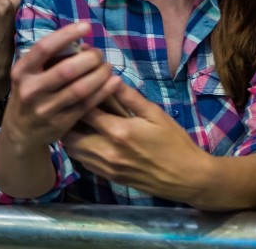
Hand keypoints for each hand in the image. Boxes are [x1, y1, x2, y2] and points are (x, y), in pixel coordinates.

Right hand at [1, 23, 121, 149]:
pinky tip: (114, 82)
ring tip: (108, 67)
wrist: (20, 131)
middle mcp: (31, 89)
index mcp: (22, 71)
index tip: (86, 26)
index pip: (44, 48)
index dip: (67, 35)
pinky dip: (104, 91)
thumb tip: (84, 45)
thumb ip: (50, 60)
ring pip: (80, 89)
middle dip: (90, 58)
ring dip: (100, 75)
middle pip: (67, 70)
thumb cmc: (30, 93)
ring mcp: (46, 108)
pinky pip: (87, 105)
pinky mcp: (60, 123)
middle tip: (100, 54)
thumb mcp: (29, 74)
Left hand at [62, 83, 208, 202]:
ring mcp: (106, 167)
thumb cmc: (174, 142)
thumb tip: (108, 76)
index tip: (73, 86)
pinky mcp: (108, 177)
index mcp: (119, 131)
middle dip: (67, 117)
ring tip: (74, 119)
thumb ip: (129, 97)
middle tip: (69, 104)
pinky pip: (81, 161)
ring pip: (71, 148)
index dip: (76, 96)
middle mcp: (107, 151)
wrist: (189, 178)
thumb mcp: (155, 114)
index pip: (84, 110)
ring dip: (69, 133)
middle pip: (69, 132)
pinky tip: (85, 137)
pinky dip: (78, 148)